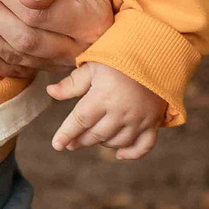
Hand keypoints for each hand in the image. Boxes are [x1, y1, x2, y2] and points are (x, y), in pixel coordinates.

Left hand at [47, 62, 166, 159]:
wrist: (158, 54)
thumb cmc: (121, 58)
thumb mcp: (94, 66)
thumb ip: (73, 83)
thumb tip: (50, 92)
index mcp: (103, 97)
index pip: (80, 121)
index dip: (66, 134)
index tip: (57, 145)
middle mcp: (120, 112)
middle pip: (96, 134)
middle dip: (81, 141)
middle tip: (71, 144)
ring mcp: (138, 119)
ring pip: (117, 142)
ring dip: (103, 143)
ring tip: (94, 138)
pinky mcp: (153, 122)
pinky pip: (143, 146)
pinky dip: (131, 153)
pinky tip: (119, 154)